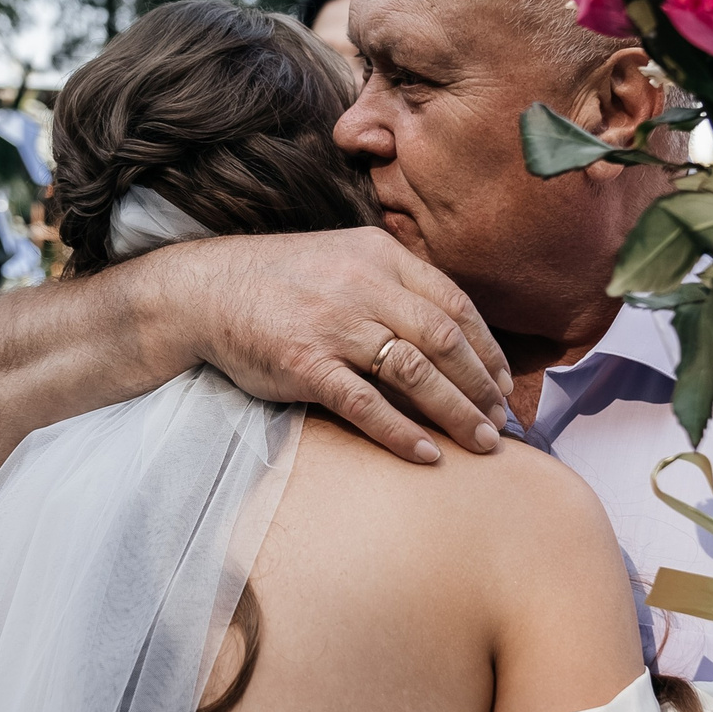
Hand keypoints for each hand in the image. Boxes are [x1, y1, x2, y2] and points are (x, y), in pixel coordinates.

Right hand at [174, 229, 512, 462]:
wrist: (207, 290)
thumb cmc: (283, 281)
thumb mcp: (346, 258)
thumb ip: (394, 285)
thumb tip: (451, 330)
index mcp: (381, 256)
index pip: (454, 303)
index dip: (487, 347)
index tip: (504, 382)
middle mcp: (364, 286)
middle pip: (444, 340)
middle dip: (482, 386)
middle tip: (502, 422)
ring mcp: (335, 325)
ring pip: (416, 373)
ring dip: (456, 412)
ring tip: (481, 443)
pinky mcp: (306, 363)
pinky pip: (366, 405)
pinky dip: (402, 433)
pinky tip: (428, 455)